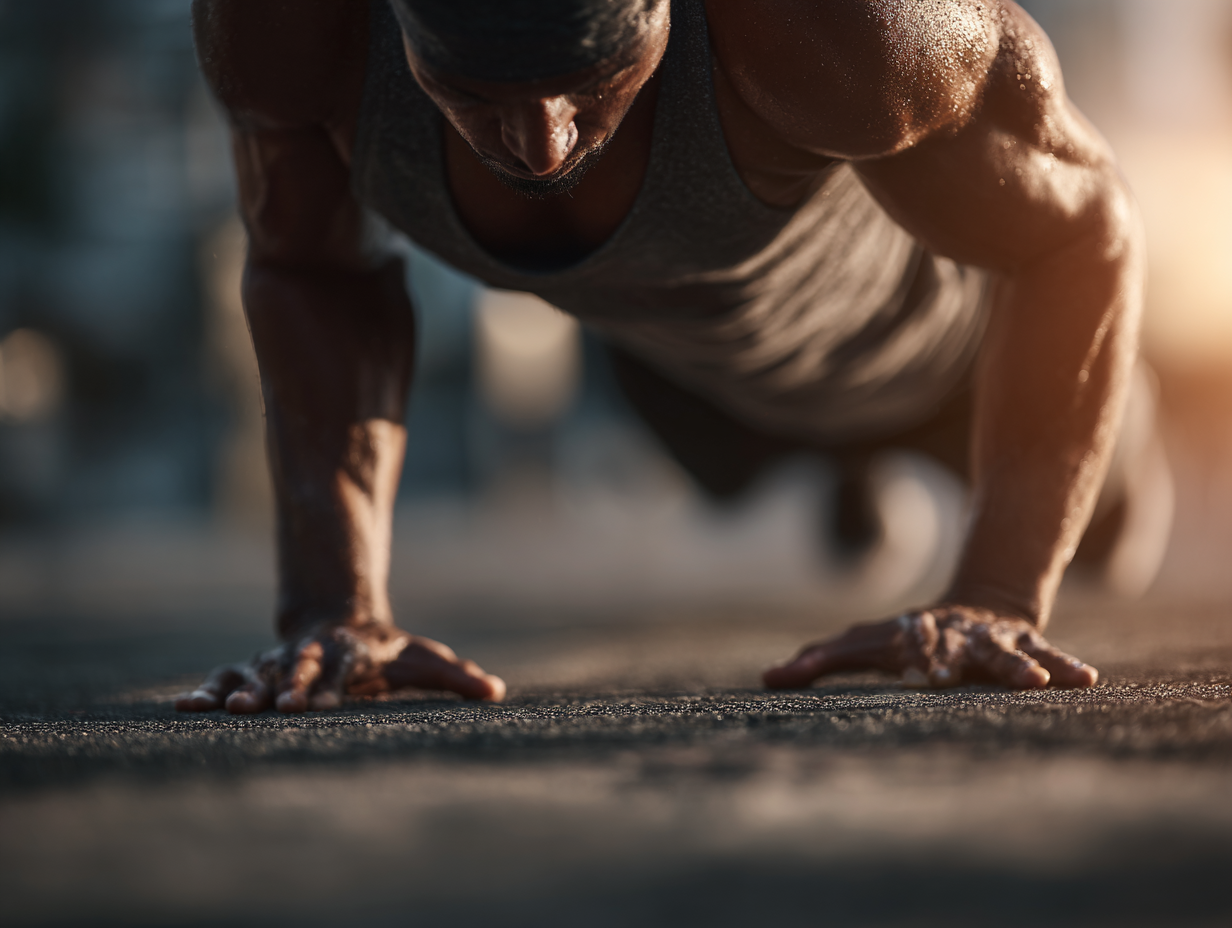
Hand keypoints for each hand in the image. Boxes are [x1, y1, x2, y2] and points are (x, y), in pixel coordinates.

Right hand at [175, 622, 505, 712]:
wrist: (339, 614)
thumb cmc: (389, 649)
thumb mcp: (424, 659)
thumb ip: (457, 677)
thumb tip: (499, 691)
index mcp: (351, 653)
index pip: (341, 669)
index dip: (330, 687)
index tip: (321, 708)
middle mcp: (311, 655)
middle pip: (296, 670)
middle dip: (283, 689)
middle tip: (268, 710)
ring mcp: (281, 661)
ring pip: (258, 674)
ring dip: (241, 691)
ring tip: (225, 710)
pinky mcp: (258, 669)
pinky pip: (228, 678)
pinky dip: (208, 692)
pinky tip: (184, 708)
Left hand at [763, 605, 1098, 690]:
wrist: (981, 601)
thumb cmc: (909, 638)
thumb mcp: (867, 645)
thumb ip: (820, 661)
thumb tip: (765, 679)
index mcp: (904, 637)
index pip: (872, 645)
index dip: (860, 656)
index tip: (850, 674)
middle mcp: (945, 635)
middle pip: (941, 647)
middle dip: (943, 660)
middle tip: (941, 677)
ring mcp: (986, 639)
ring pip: (1001, 652)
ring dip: (1015, 666)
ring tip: (1034, 683)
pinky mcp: (1023, 644)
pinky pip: (1048, 654)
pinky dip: (1064, 666)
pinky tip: (1086, 680)